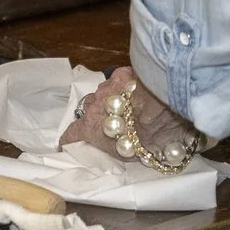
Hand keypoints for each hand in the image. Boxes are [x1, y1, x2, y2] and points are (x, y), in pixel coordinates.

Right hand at [63, 66, 198, 166]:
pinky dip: (126, 87)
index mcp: (91, 128)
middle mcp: (92, 106)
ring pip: (104, 95)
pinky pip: (119, 81)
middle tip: (113, 122)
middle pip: (89, 110)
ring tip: (129, 106)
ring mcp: (105, 88)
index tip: (67, 144)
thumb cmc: (145, 138)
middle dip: (98, 115)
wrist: (161, 111)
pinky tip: (138, 91)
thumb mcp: (128, 155)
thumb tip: (115, 147)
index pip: (72, 134)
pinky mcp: (120, 74)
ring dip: (112, 101)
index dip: (70, 139)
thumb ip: (115, 149)